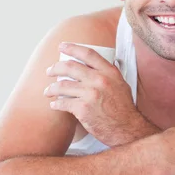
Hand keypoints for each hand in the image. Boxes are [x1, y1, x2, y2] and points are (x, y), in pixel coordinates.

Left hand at [44, 43, 158, 146]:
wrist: (126, 128)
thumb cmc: (123, 108)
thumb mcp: (121, 84)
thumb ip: (108, 74)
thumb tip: (95, 65)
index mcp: (109, 72)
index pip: (88, 54)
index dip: (72, 48)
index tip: (62, 46)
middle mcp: (99, 80)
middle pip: (70, 67)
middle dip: (55, 68)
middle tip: (50, 71)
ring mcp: (90, 94)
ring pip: (62, 86)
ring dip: (52, 88)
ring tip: (48, 91)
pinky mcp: (83, 109)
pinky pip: (63, 102)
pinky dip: (56, 104)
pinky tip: (54, 104)